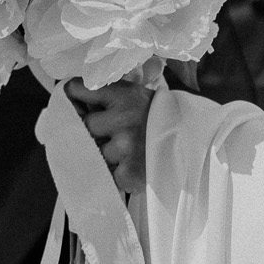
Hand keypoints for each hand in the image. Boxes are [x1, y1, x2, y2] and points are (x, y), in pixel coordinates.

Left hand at [67, 76, 152, 193]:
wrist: (192, 141)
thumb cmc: (159, 117)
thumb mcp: (138, 95)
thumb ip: (109, 93)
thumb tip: (71, 91)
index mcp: (124, 94)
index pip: (79, 90)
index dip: (73, 96)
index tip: (72, 101)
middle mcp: (123, 118)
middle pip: (84, 125)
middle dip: (94, 130)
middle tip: (109, 131)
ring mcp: (125, 147)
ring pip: (95, 151)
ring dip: (105, 153)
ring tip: (126, 150)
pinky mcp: (128, 173)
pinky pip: (107, 173)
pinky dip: (115, 172)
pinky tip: (129, 164)